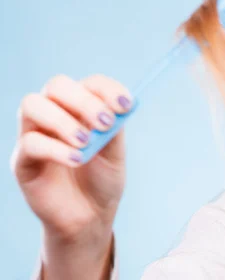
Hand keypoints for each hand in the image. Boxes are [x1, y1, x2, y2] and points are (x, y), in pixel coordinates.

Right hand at [11, 74, 131, 242]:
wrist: (90, 217)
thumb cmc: (102, 179)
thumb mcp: (115, 152)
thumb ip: (114, 128)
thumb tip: (118, 107)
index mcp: (81, 108)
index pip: (90, 83)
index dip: (108, 90)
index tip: (126, 106)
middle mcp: (54, 114)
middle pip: (57, 85)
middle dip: (84, 101)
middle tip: (105, 123)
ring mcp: (34, 134)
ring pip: (33, 104)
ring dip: (63, 120)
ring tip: (86, 142)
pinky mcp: (22, 160)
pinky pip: (30, 142)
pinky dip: (56, 148)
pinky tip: (77, 160)